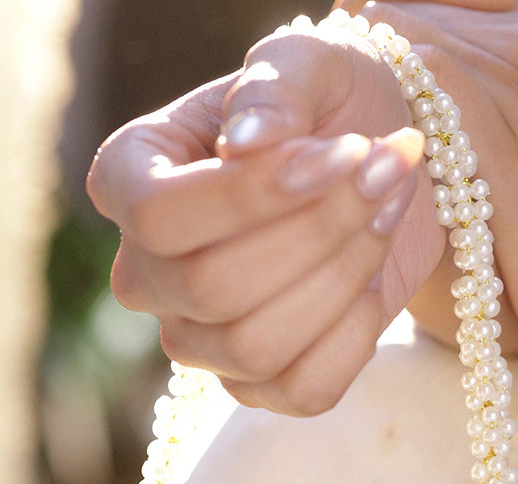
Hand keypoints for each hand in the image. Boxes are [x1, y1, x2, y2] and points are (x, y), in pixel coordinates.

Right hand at [87, 31, 447, 414]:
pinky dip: (356, 337)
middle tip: (386, 168)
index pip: (158, 216)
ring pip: (256, 347)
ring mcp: (197, 340)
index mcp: (129, 180)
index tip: (341, 152)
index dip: (252, 197)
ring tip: (388, 208)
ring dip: (345, 276)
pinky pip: (303, 390)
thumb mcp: (306, 60)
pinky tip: (376, 284)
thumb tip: (244, 144)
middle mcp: (146, 273)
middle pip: (212, 287)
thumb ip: (274, 87)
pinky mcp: (256, 386)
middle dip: (319, 230)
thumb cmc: (329, 101)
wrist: (385, 163)